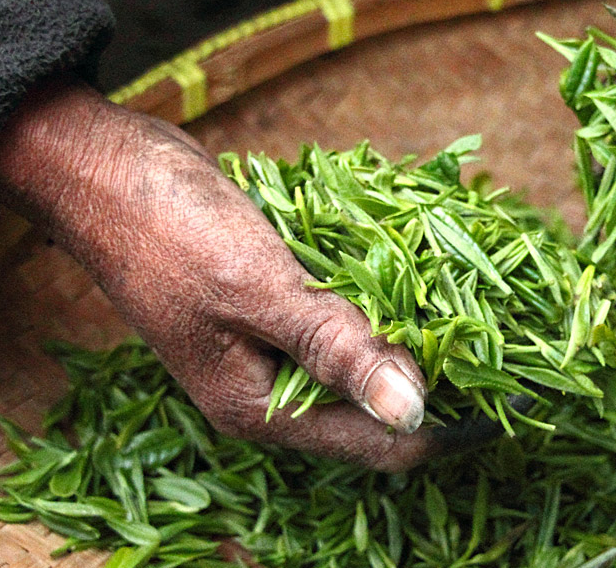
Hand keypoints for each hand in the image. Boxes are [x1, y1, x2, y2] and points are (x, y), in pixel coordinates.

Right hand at [0, 74, 461, 470]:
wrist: (102, 172)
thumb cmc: (172, 231)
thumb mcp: (260, 291)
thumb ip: (338, 351)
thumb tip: (415, 412)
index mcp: (260, 408)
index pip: (376, 444)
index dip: (447, 428)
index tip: (513, 402)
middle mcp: (267, 389)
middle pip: (373, 410)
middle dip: (439, 384)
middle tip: (506, 350)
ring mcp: (267, 346)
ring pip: (361, 360)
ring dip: (413, 340)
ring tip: (478, 314)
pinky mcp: (269, 303)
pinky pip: (341, 318)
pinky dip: (380, 301)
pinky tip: (419, 276)